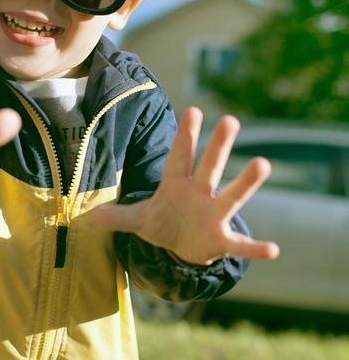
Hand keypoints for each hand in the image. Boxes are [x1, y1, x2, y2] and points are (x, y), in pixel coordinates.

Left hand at [91, 107, 279, 264]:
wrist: (183, 249)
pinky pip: (241, 243)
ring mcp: (214, 215)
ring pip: (232, 195)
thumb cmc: (164, 223)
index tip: (194, 110)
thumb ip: (117, 216)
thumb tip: (87, 217)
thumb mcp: (138, 220)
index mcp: (177, 184)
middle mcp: (200, 193)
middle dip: (218, 146)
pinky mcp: (222, 239)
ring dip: (246, 182)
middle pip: (210, 167)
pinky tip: (272, 249)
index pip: (180, 157)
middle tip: (231, 120)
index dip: (185, 136)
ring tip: (263, 163)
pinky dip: (256, 247)